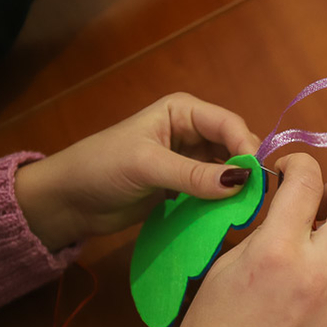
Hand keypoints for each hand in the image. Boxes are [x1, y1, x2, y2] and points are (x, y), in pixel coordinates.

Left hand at [14, 93, 259, 251]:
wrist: (69, 201)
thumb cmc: (101, 168)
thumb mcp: (148, 166)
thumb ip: (195, 175)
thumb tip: (242, 182)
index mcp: (184, 111)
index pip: (230, 125)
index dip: (247, 148)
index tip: (257, 179)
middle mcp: (193, 132)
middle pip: (235, 146)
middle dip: (247, 169)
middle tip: (257, 198)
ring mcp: (191, 160)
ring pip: (229, 171)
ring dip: (238, 188)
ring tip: (247, 209)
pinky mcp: (187, 186)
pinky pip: (216, 191)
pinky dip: (225, 201)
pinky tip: (231, 215)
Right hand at [144, 153, 326, 326]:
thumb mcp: (225, 267)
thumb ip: (263, 231)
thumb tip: (286, 205)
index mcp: (278, 252)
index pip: (308, 180)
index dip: (298, 163)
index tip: (289, 170)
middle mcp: (319, 272)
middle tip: (319, 201)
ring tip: (320, 238)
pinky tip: (314, 282)